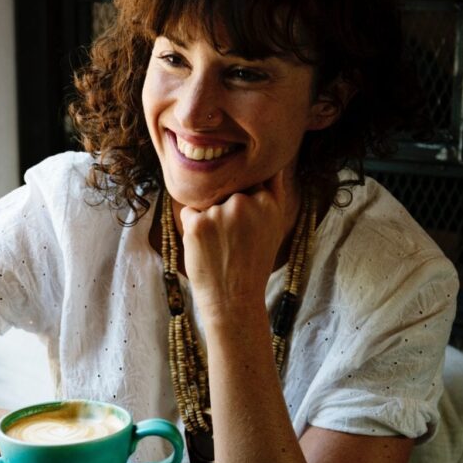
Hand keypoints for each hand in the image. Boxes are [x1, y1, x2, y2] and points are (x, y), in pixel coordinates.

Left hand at [179, 168, 297, 319]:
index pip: (249, 180)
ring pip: (206, 201)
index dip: (242, 198)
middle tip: (232, 240)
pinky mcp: (197, 224)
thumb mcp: (274, 226)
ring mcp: (220, 212)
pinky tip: (205, 248)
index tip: (243, 220)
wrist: (234, 298)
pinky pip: (188, 213)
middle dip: (223, 208)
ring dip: (208, 218)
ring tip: (220, 245)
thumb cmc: (253, 263)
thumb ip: (272, 193)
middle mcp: (245, 202)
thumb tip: (270, 164)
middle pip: (225, 190)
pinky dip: (192, 227)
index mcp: (268, 202)